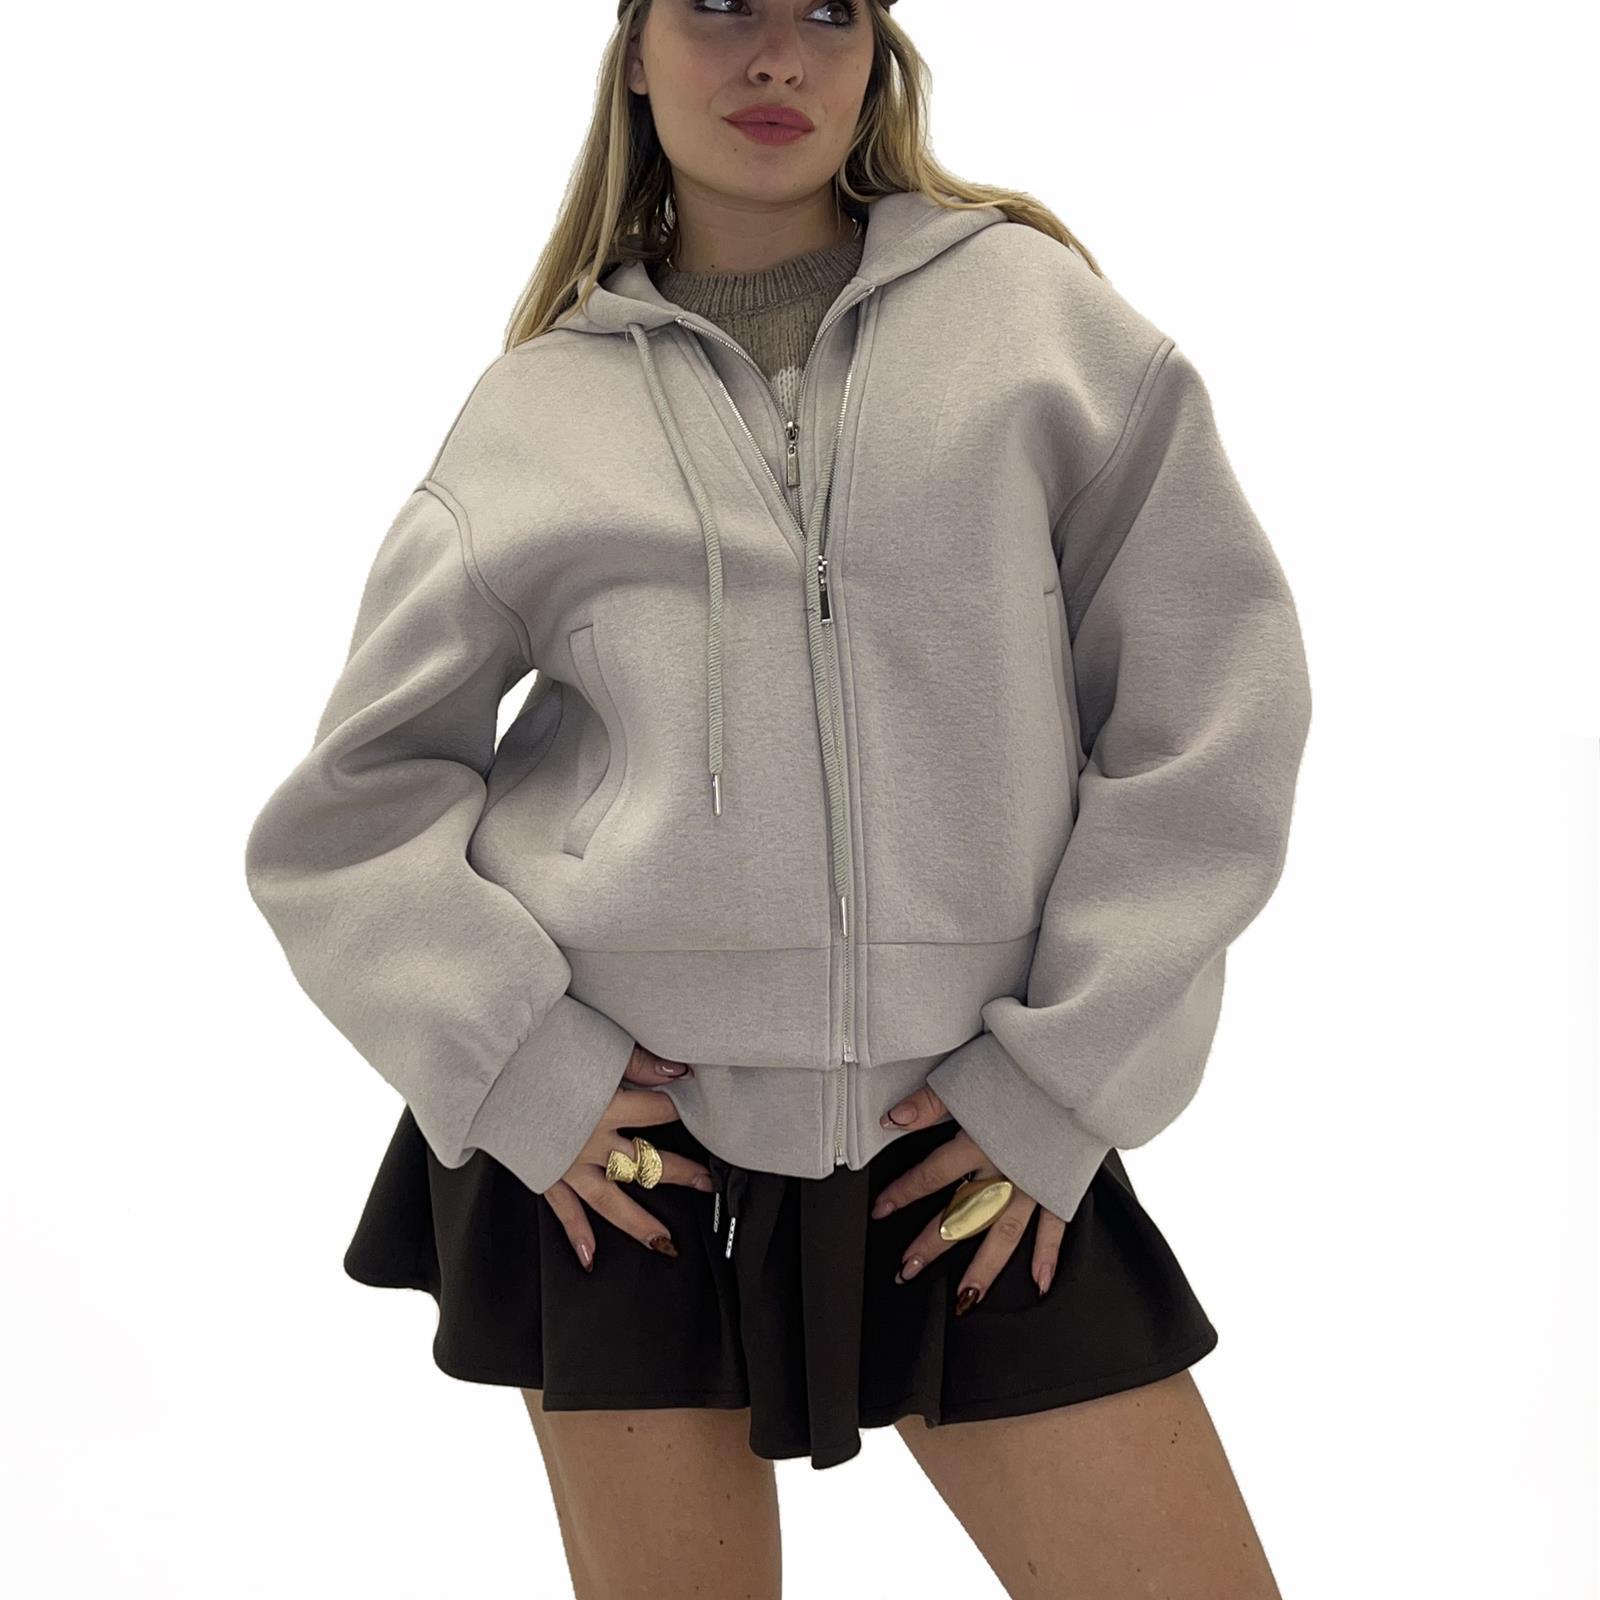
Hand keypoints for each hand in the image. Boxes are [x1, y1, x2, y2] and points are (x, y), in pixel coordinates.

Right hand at [540, 1043, 714, 1271]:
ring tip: (664, 1242)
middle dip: (679, 1173)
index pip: (656, 1111)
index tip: (694, 1104)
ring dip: (638, 1222)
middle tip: (707, 1182)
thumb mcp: (592, 1048)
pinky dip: (576, 1233)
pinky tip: (590, 1256)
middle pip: (645, 1163)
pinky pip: (563, 1209)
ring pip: (610, 1200)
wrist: (486, 1073)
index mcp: (605, 1107)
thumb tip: (678, 1072)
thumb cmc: (537, 1054)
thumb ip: (637, 1062)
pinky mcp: (545, 1173)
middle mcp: (591, 1142)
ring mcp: (568, 1163)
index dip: (678, 1106)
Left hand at [872, 1084, 1066, 1309]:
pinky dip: (1048, 1255)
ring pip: (1005, 1233)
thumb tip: (891, 1119)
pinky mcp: (1062, 1185)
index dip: (903, 1193)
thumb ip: (930, 1103)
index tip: (880, 1210)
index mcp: (979, 1142)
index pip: (931, 1175)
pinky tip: (1038, 1284)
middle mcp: (1005, 1170)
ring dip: (983, 1267)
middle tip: (907, 1270)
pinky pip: (1056, 1227)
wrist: (1080, 1071)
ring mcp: (1035, 1183)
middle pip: (962, 1214)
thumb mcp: (971, 1076)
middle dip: (933, 1243)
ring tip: (963, 1298)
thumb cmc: (1024, 1070)